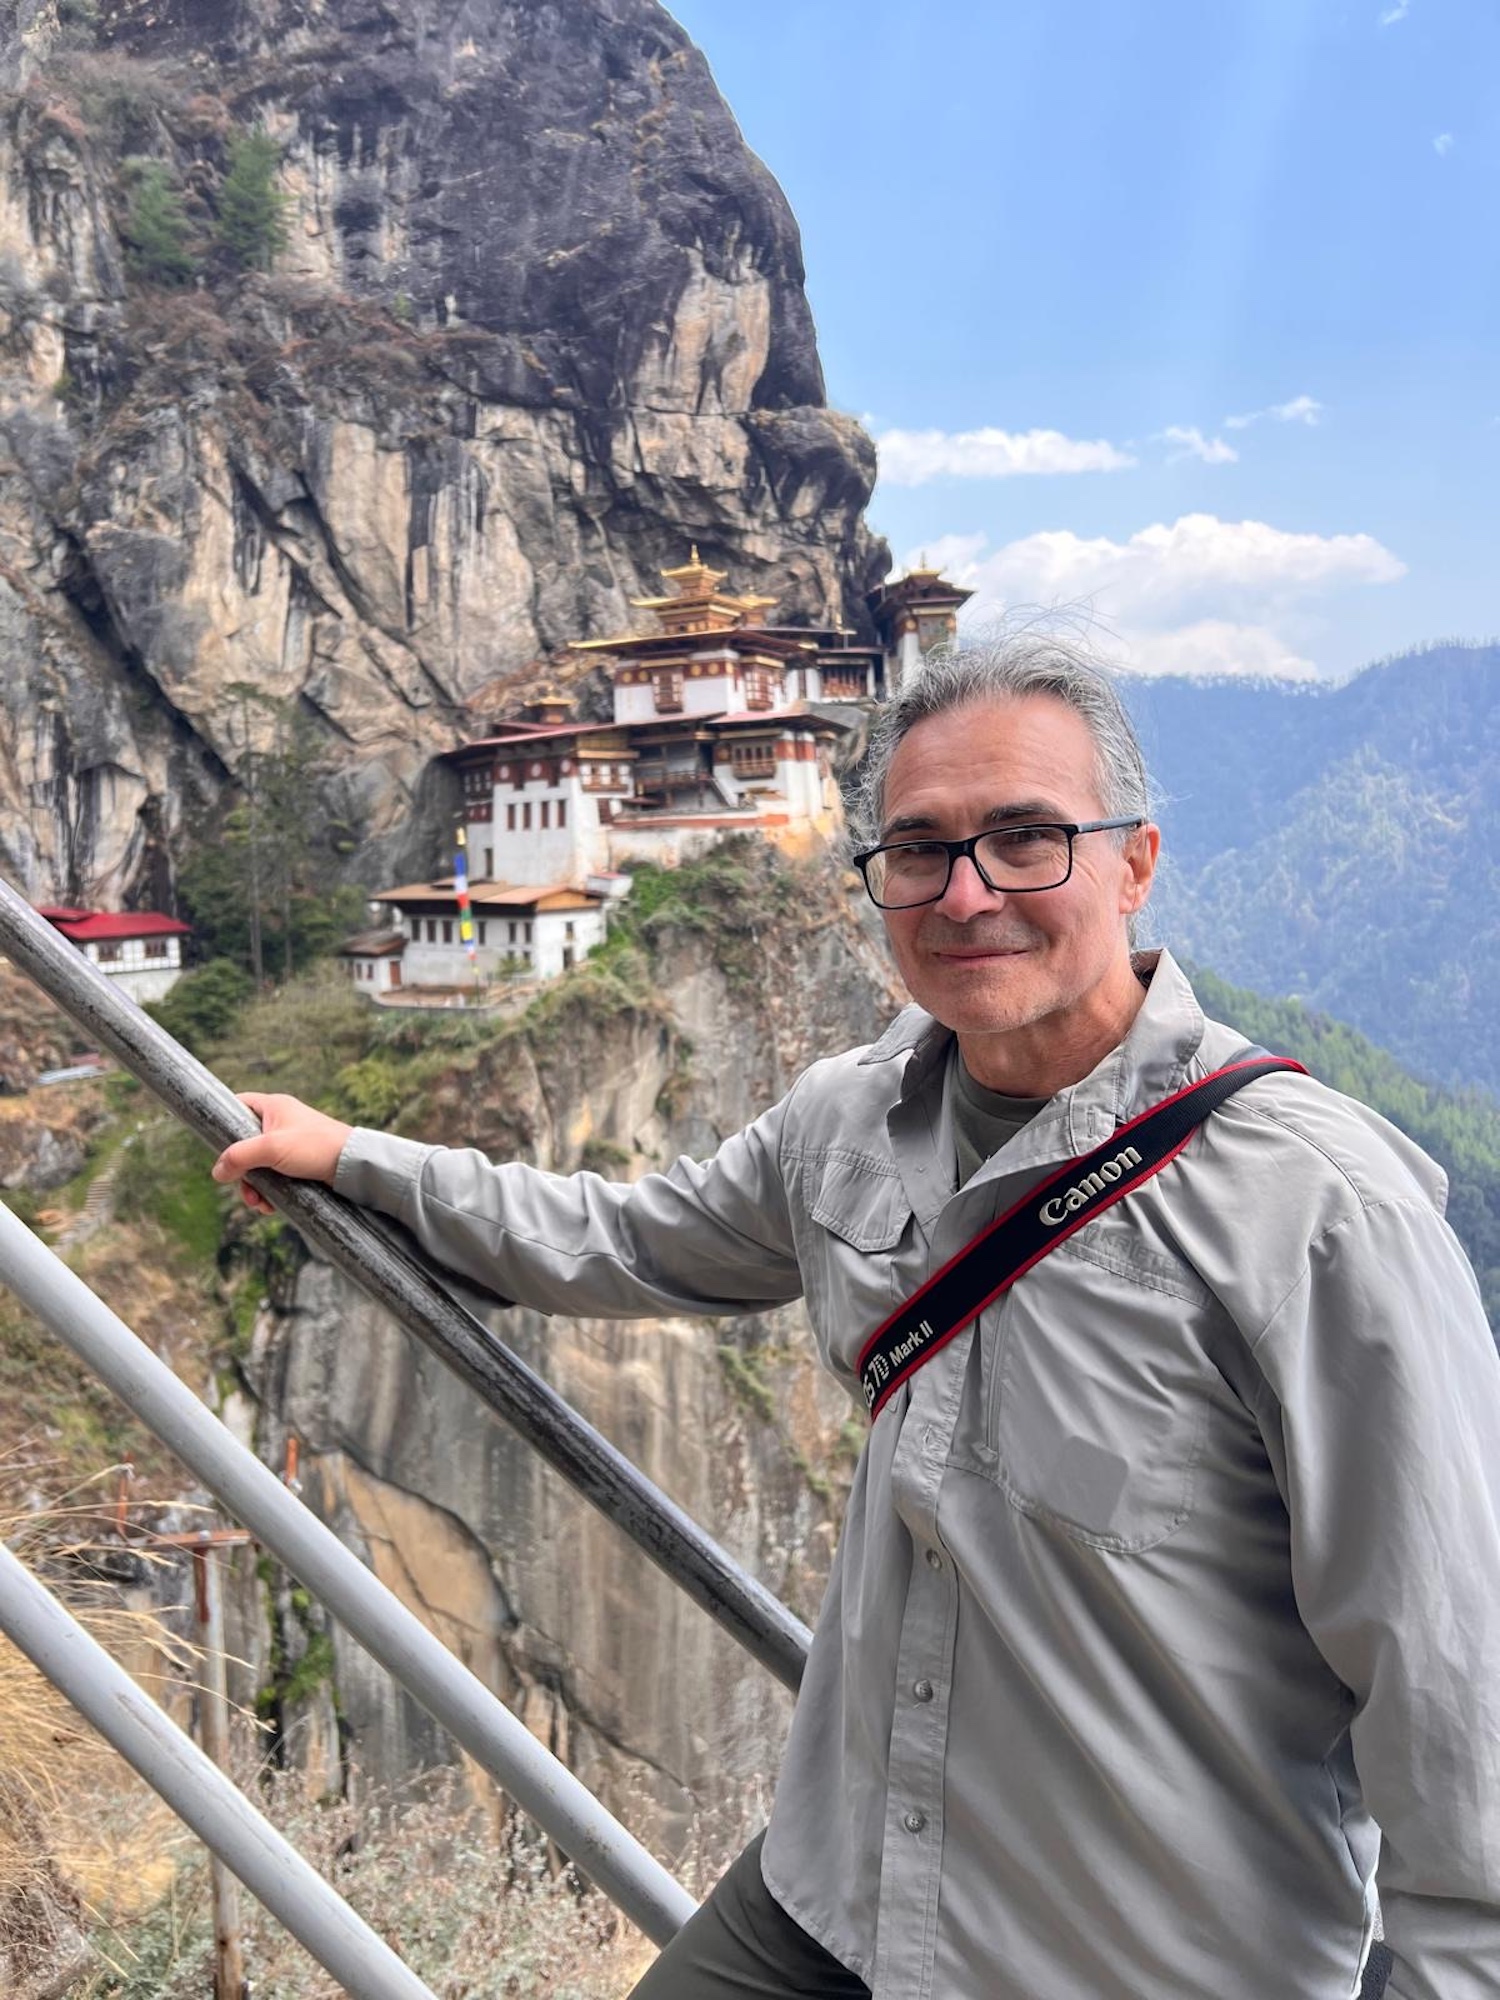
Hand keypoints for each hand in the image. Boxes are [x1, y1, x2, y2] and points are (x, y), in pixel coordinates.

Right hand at [211, 1093, 352, 1213]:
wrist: (354, 1166)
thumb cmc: (316, 1147)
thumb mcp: (271, 1148)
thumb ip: (239, 1157)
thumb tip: (217, 1171)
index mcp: (273, 1107)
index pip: (238, 1104)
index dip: (223, 1121)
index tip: (215, 1144)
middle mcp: (280, 1123)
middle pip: (245, 1145)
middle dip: (241, 1171)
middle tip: (245, 1189)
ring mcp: (290, 1145)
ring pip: (258, 1166)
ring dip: (254, 1187)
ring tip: (260, 1203)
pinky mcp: (299, 1165)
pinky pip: (274, 1177)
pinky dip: (269, 1192)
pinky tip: (271, 1206)